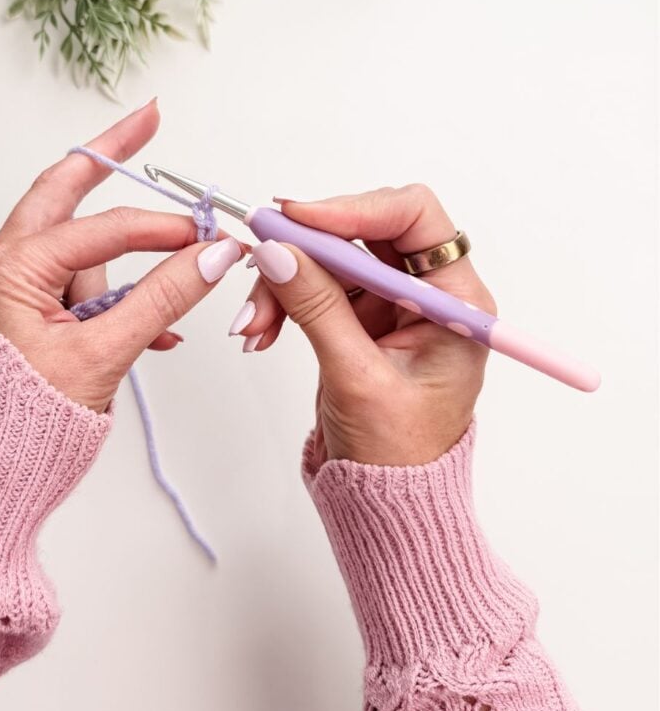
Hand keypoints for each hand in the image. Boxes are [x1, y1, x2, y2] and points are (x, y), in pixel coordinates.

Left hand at [0, 101, 243, 411]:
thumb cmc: (19, 429)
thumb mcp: (103, 358)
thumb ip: (161, 300)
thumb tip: (211, 257)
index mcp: (10, 269)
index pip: (102, 229)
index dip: (163, 232)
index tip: (210, 240)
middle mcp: (1, 268)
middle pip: (64, 195)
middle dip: (108, 158)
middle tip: (146, 120)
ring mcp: (9, 293)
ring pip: (78, 258)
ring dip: (117, 279)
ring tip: (129, 337)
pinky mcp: (21, 319)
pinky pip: (76, 294)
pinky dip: (111, 307)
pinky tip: (152, 336)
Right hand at [229, 185, 494, 465]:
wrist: (386, 501)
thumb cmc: (398, 456)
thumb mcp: (358, 379)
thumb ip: (318, 309)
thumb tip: (278, 253)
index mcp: (458, 302)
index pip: (416, 219)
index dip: (356, 209)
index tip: (299, 218)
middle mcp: (428, 292)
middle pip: (365, 231)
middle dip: (307, 250)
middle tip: (261, 259)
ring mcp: (392, 303)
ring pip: (330, 258)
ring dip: (284, 281)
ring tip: (252, 324)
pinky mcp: (360, 317)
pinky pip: (315, 285)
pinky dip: (283, 300)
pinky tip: (260, 329)